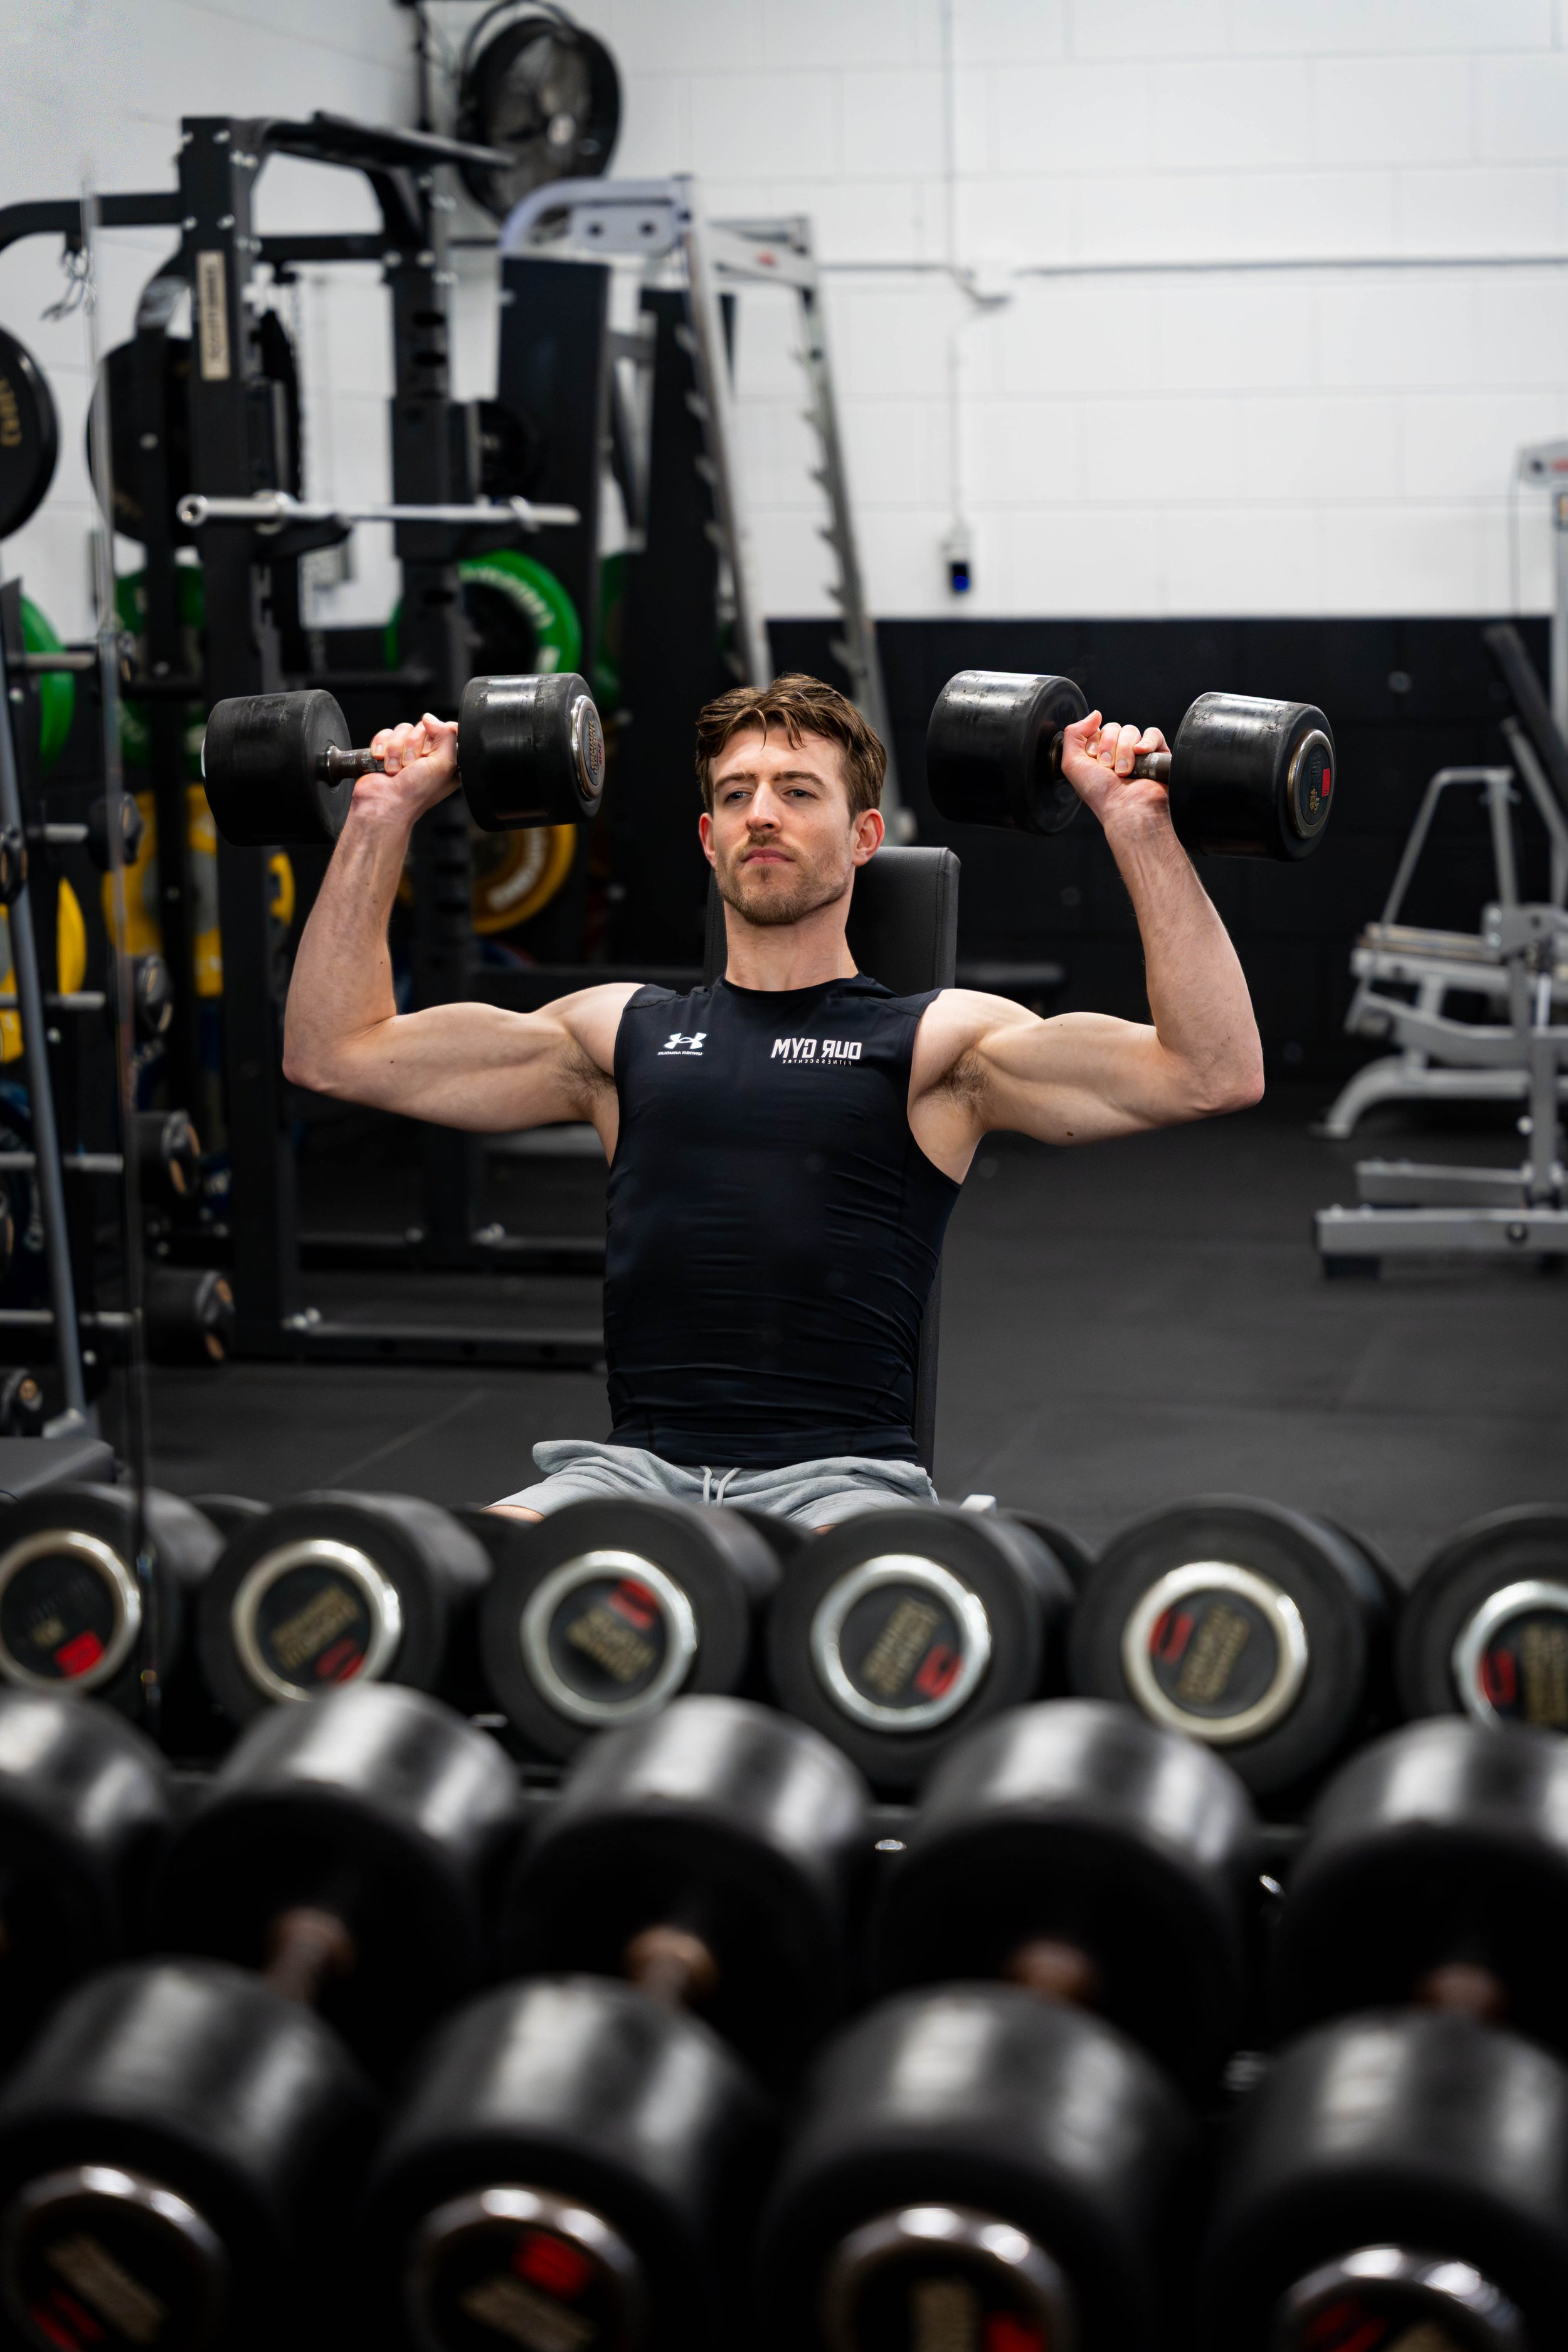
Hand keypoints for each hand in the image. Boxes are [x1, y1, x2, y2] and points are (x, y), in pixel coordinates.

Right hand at [358, 712, 460, 822]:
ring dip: (395, 750)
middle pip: (420, 728)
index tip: (428, 754)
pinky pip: (384, 734)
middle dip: (412, 747)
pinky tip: (381, 762)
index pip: (443, 731)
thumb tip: (431, 718)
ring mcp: (404, 754)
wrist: (384, 804)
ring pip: (401, 730)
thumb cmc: (415, 793)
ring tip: (395, 769)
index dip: (433, 739)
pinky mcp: (385, 753)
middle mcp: (426, 758)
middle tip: (410, 766)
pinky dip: (381, 747)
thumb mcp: (444, 765)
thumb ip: (448, 736)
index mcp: (444, 761)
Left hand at [1059, 711, 1170, 832]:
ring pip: (1131, 730)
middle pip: (1113, 728)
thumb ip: (1073, 734)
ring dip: (1124, 751)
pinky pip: (1153, 733)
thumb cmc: (1100, 794)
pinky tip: (1141, 754)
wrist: (1127, 808)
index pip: (1096, 730)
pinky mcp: (1158, 755)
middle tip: (1108, 769)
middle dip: (1109, 748)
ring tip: (1124, 772)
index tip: (1094, 762)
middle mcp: (1118, 754)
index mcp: (1098, 756)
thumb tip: (1095, 714)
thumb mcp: (1072, 764)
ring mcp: (1139, 754)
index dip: (1094, 743)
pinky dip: (1146, 741)